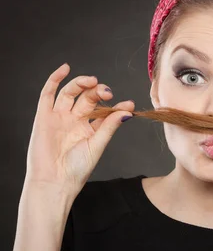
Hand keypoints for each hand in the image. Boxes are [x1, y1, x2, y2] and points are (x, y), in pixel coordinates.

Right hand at [25, 64, 133, 194]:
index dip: (117, 105)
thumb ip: (110, 126)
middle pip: (88, 98)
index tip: (129, 104)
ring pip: (71, 92)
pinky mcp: (44, 116)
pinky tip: (65, 68)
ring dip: (82, 84)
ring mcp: (59, 116)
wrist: (55, 181)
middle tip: (107, 93)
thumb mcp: (98, 145)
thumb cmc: (77, 169)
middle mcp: (75, 120)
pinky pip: (48, 93)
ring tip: (94, 82)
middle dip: (99, 92)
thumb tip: (128, 111)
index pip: (105, 111)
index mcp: (90, 128)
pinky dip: (55, 79)